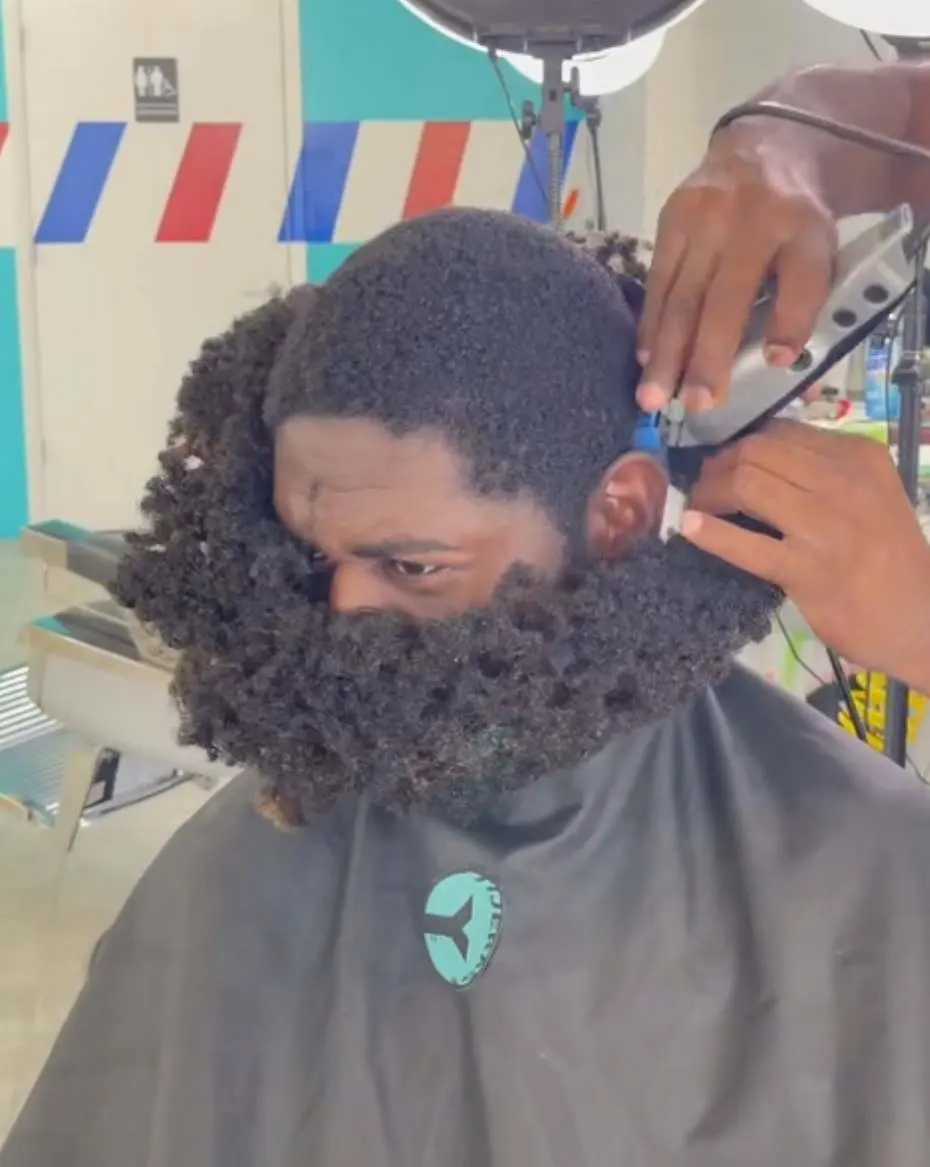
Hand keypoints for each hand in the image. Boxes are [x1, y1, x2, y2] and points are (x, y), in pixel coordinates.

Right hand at [637, 129, 837, 412]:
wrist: (764, 150)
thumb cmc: (793, 223)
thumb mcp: (819, 252)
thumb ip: (808, 306)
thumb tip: (790, 373)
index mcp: (804, 229)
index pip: (802, 276)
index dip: (792, 319)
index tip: (779, 360)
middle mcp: (753, 220)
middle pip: (727, 297)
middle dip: (708, 356)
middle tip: (696, 404)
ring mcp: (706, 216)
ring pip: (682, 294)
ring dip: (666, 352)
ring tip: (654, 397)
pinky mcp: (671, 218)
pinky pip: (657, 281)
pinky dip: (650, 325)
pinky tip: (645, 358)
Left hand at [681, 420, 929, 694]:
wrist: (920, 615)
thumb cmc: (887, 555)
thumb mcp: (868, 493)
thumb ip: (821, 470)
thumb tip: (753, 455)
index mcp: (858, 456)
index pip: (780, 431)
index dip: (740, 445)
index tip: (723, 464)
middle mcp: (844, 481)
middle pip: (756, 452)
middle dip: (718, 466)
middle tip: (704, 487)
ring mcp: (826, 525)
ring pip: (745, 483)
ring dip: (708, 494)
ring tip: (700, 508)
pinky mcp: (807, 569)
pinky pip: (745, 544)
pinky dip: (710, 533)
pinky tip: (690, 528)